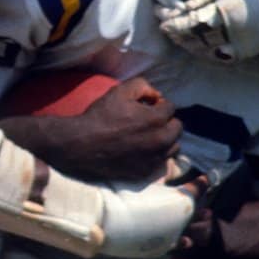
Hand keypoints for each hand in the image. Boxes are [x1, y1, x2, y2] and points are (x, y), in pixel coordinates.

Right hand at [0, 76, 181, 181]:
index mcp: (157, 119)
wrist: (81, 145)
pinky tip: (139, 151)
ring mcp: (154, 159)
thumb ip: (142, 86)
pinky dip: (154, 156)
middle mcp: (161, 141)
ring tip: (147, 137)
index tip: (147, 106)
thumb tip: (156, 95)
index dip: (158, 104)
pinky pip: (160, 162)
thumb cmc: (100, 117)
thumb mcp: (119, 91)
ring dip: (164, 140)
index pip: (171, 108)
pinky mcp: (145, 173)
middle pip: (177, 129)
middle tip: (149, 121)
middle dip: (166, 122)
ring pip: (172, 147)